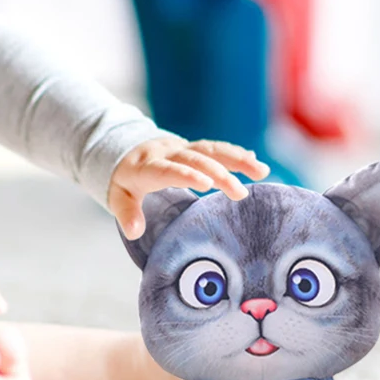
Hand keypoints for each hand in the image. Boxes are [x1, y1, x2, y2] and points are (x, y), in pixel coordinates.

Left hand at [108, 136, 269, 239]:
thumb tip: (134, 232)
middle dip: (219, 173)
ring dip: (237, 158)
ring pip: (211, 149)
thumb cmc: (127, 180)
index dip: (186, 175)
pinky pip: (217, 148)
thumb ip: (126, 213)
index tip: (207, 185)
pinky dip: (236, 154)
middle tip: (240, 194)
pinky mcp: (195, 148)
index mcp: (146, 167)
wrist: (130, 150)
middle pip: (195, 160)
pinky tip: (254, 162)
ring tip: (261, 171)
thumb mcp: (118, 197)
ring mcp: (183, 148)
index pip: (167, 170)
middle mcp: (168, 153)